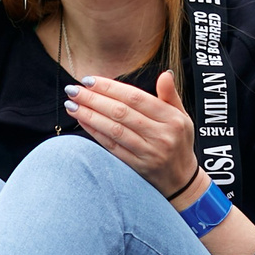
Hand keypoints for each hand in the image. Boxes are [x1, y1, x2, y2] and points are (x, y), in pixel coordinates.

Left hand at [64, 71, 203, 204]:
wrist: (183, 180)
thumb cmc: (179, 142)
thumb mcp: (182, 116)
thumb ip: (170, 95)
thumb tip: (165, 74)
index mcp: (172, 118)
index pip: (135, 98)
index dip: (110, 87)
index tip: (89, 80)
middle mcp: (161, 135)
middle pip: (121, 113)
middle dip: (93, 99)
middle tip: (73, 90)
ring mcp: (148, 153)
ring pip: (114, 130)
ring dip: (89, 116)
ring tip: (72, 104)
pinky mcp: (137, 167)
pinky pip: (112, 147)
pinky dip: (95, 133)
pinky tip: (82, 122)